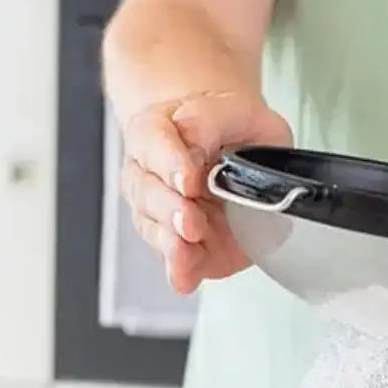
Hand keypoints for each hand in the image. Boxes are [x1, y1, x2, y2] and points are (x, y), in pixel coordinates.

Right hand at [120, 91, 291, 292]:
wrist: (240, 150)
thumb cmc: (232, 128)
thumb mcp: (233, 108)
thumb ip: (208, 119)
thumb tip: (194, 149)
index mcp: (154, 131)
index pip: (152, 144)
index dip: (170, 163)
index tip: (189, 180)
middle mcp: (148, 174)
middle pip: (146, 191)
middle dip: (169, 209)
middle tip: (191, 219)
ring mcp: (160, 212)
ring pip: (153, 227)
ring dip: (172, 240)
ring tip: (190, 243)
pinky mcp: (180, 244)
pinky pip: (173, 260)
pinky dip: (179, 270)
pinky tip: (185, 278)